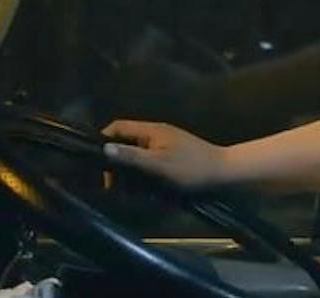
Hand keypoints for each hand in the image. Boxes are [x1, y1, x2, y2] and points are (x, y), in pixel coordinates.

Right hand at [102, 120, 225, 188]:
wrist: (224, 173)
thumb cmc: (191, 167)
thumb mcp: (158, 164)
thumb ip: (132, 156)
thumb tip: (104, 148)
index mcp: (151, 131)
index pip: (118, 126)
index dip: (103, 140)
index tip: (95, 163)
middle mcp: (156, 134)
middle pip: (125, 144)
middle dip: (116, 164)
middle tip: (112, 186)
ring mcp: (164, 146)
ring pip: (136, 157)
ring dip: (130, 174)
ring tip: (127, 192)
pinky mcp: (171, 158)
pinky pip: (149, 165)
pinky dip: (143, 177)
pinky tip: (144, 191)